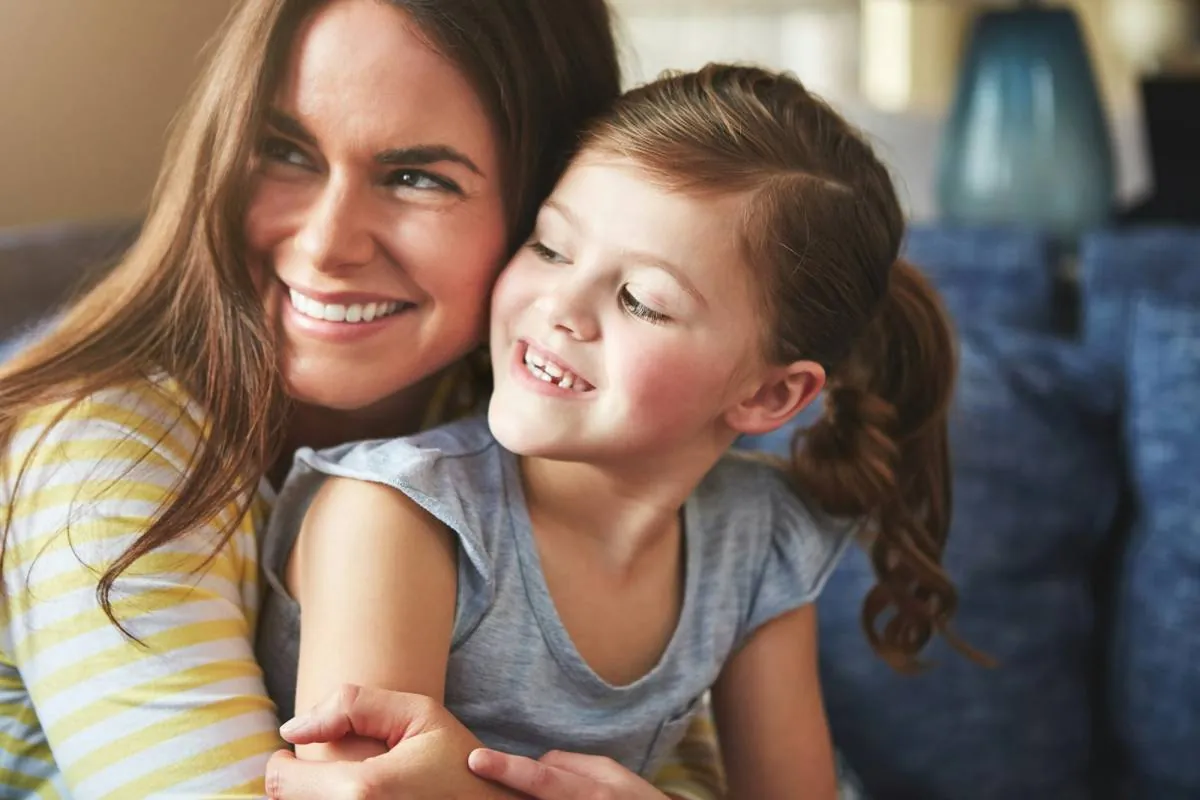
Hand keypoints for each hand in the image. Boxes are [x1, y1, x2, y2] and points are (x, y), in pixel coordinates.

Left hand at [265, 684, 522, 799]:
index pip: (280, 782)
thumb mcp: (418, 715)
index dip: (284, 763)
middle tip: (332, 772)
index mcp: (361, 791)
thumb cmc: (459, 764)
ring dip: (316, 799)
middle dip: (301, 784)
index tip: (305, 754)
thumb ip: (351, 707)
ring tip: (351, 790)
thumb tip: (291, 729)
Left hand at [469, 748, 673, 799]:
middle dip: (503, 794)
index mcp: (591, 793)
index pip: (541, 778)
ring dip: (518, 796)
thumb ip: (571, 766)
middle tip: (482, 770)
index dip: (506, 768)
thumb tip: (535, 764)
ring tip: (508, 787)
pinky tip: (538, 793)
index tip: (475, 759)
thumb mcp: (610, 774)